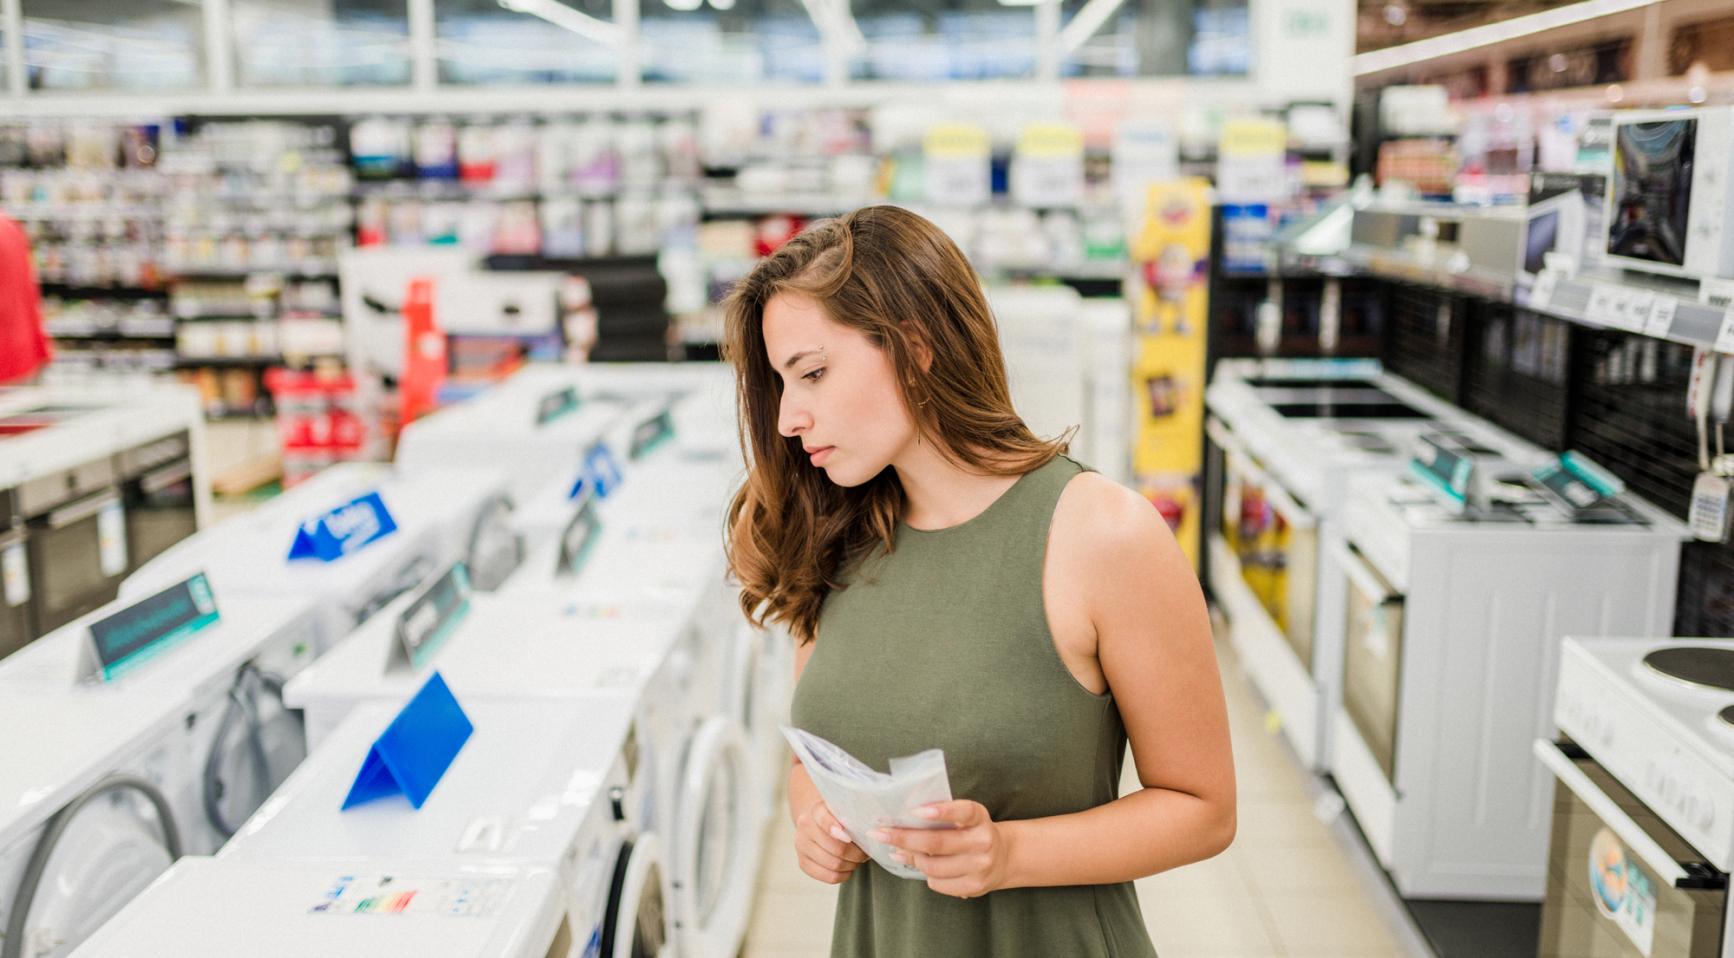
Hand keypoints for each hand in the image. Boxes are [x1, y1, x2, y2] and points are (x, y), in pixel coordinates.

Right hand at [794, 798, 868, 884]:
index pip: (825, 820)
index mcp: (817, 810)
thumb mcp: (847, 810)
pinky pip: (829, 877)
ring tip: (857, 859)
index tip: (851, 838)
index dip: (840, 831)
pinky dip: (844, 875)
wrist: (818, 824)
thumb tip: (875, 835)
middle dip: (856, 853)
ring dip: (852, 864)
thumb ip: (859, 817)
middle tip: (865, 853)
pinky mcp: (803, 863)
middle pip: (836, 848)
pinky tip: (848, 868)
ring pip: (834, 864)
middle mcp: (805, 826)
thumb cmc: (839, 818)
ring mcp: (802, 846)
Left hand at [875, 800, 1012, 899]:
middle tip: (879, 833)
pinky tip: (920, 865)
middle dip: (903, 838)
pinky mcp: (975, 886)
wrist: (1003, 858)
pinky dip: (924, 874)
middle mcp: (983, 842)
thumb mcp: (964, 819)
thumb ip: (940, 817)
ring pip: (933, 866)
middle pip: (937, 843)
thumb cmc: (972, 833)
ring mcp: (980, 866)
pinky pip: (938, 883)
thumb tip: (899, 821)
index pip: (963, 811)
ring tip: (898, 851)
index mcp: (980, 818)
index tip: (915, 811)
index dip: (941, 811)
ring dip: (911, 858)